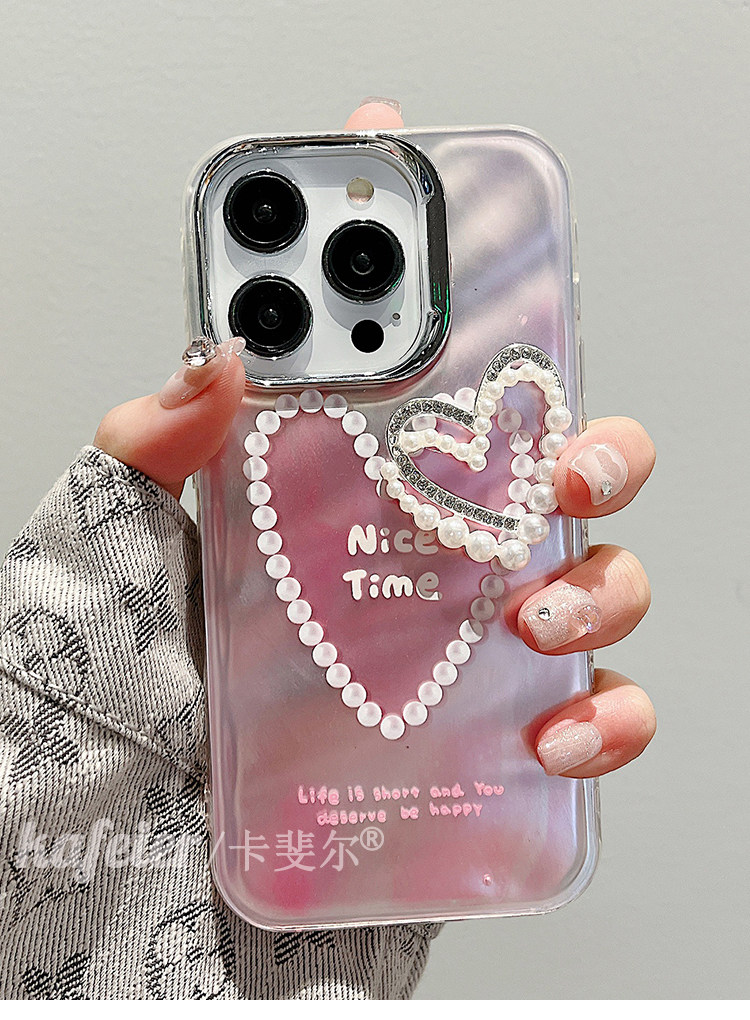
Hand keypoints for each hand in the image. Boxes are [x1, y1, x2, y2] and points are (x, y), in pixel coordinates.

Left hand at [95, 99, 655, 778]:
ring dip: (604, 586)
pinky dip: (604, 719)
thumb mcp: (125, 540)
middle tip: (561, 471)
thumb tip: (215, 355)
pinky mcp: (486, 736)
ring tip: (537, 616)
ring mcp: (464, 640)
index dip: (452, 281)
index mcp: (350, 481)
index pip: (428, 373)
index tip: (457, 209)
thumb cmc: (133, 680)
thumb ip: (155, 446)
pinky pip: (594, 715)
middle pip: (557, 471)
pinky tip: (553, 730)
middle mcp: (423, 549)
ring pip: (600, 579)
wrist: (133, 826)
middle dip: (596, 451)